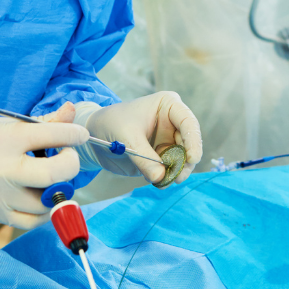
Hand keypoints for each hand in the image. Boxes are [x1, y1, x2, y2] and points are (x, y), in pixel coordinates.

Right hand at [0, 102, 88, 228]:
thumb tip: (70, 111)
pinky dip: (45, 210)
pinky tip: (42, 195)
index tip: (79, 134)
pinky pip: (34, 221)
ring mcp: (0, 196)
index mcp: (4, 140)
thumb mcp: (1, 122)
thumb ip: (40, 122)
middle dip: (70, 163)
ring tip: (52, 176)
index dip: (73, 134)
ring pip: (48, 201)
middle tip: (66, 157)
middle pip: (56, 174)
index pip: (52, 136)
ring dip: (59, 188)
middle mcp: (3, 170)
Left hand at [77, 92, 201, 185]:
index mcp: (168, 106)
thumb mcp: (126, 138)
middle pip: (190, 144)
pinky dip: (167, 178)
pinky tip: (159, 182)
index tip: (192, 158)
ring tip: (164, 182)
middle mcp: (173, 123)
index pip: (188, 122)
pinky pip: (170, 170)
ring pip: (183, 160)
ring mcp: (169, 141)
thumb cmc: (111, 124)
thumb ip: (144, 158)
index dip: (194, 140)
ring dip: (176, 172)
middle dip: (185, 162)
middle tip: (177, 178)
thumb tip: (161, 178)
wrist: (95, 136)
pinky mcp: (162, 157)